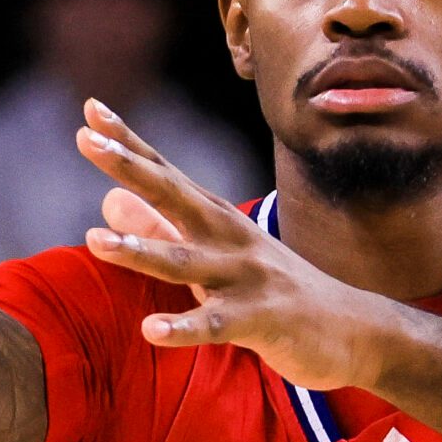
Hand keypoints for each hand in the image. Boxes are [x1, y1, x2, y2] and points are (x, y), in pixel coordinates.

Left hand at [73, 99, 392, 390]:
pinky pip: (216, 325)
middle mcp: (229, 237)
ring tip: (94, 238)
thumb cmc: (272, 292)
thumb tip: (108, 199)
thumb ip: (161, 228)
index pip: (165, 173)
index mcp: (215, 219)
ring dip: (141, 249)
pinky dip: (183, 328)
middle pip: (173, 196)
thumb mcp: (215, 253)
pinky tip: (150, 330)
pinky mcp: (260, 320)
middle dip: (130, 168)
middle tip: (86, 140)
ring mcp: (246, 277)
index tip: (90, 111)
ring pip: (186, 262)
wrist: (355, 330)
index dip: (128, 143)